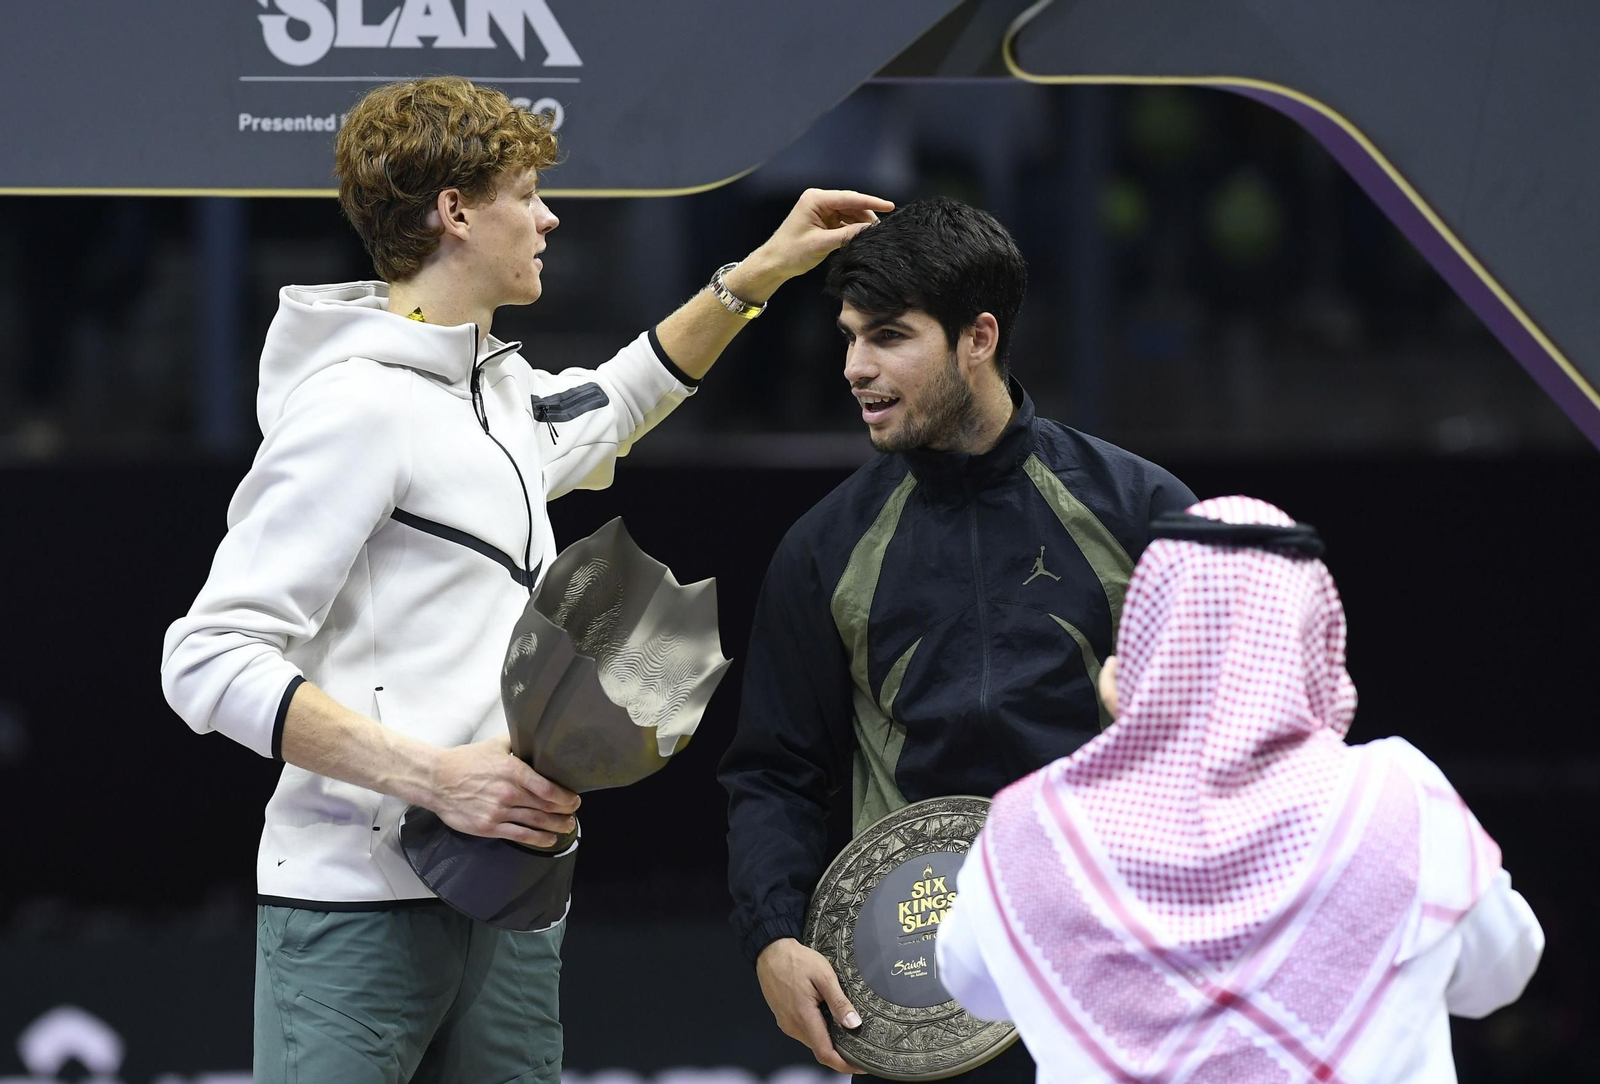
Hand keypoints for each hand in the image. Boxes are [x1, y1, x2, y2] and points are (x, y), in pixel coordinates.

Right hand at [425, 737, 578, 847]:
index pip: (549, 789)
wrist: (437, 780)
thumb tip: (536, 736)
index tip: (574, 799)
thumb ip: (518, 742)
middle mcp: (509, 793)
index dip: (566, 797)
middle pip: (546, 807)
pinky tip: (549, 839)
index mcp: (513, 771)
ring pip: (536, 822)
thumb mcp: (495, 745)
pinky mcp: (489, 827)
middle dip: (565, 812)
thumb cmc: (464, 762)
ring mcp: (499, 812)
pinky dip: (538, 839)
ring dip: (556, 826)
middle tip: (574, 813)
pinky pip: (520, 836)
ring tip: (567, 827)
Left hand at [729, 189, 895, 300]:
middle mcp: (818, 200)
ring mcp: (821, 210)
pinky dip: (853, 228)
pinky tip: (861, 237)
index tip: (890, 206)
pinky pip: (844, 221)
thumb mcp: (821, 244)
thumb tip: (869, 229)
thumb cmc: (791, 252)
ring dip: (861, 223)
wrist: (774, 263)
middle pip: (851, 204)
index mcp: (815, 199)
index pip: (849, 198)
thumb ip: (847, 235)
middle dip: (867, 215)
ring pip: (849, 213)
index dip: (872, 202)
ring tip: (872, 236)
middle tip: (882, 230)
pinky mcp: (823, 220)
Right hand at [756, 937, 865, 1073]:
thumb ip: (839, 1002)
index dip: (844, 1064)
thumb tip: (853, 1024)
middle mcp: (793, 1025)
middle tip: (860, 1044)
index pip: (825, 1053)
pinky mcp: (784, 1017)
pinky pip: (804, 1031)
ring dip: (829, 1039)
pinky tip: (828, 1018)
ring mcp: (786, 1023)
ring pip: (812, 1040)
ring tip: (845, 1027)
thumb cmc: (796, 960)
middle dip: (840, 1052)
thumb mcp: (824, 976)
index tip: (860, 1065)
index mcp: (803, 1017)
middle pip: (820, 1049)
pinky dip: (818, 1030)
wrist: (771, 951)